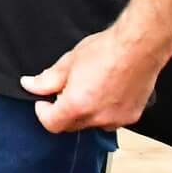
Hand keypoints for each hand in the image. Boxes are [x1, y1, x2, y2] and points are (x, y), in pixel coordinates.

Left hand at [20, 23, 170, 132]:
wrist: (140, 46)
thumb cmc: (107, 50)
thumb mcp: (68, 62)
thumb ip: (47, 80)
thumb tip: (31, 85)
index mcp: (77, 105)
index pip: (51, 124)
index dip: (43, 112)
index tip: (43, 102)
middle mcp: (98, 118)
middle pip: (71, 126)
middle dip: (63, 112)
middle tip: (65, 91)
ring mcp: (117, 119)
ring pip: (91, 124)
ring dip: (84, 113)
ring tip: (88, 89)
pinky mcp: (132, 116)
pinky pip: (111, 121)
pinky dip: (104, 112)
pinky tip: (105, 93)